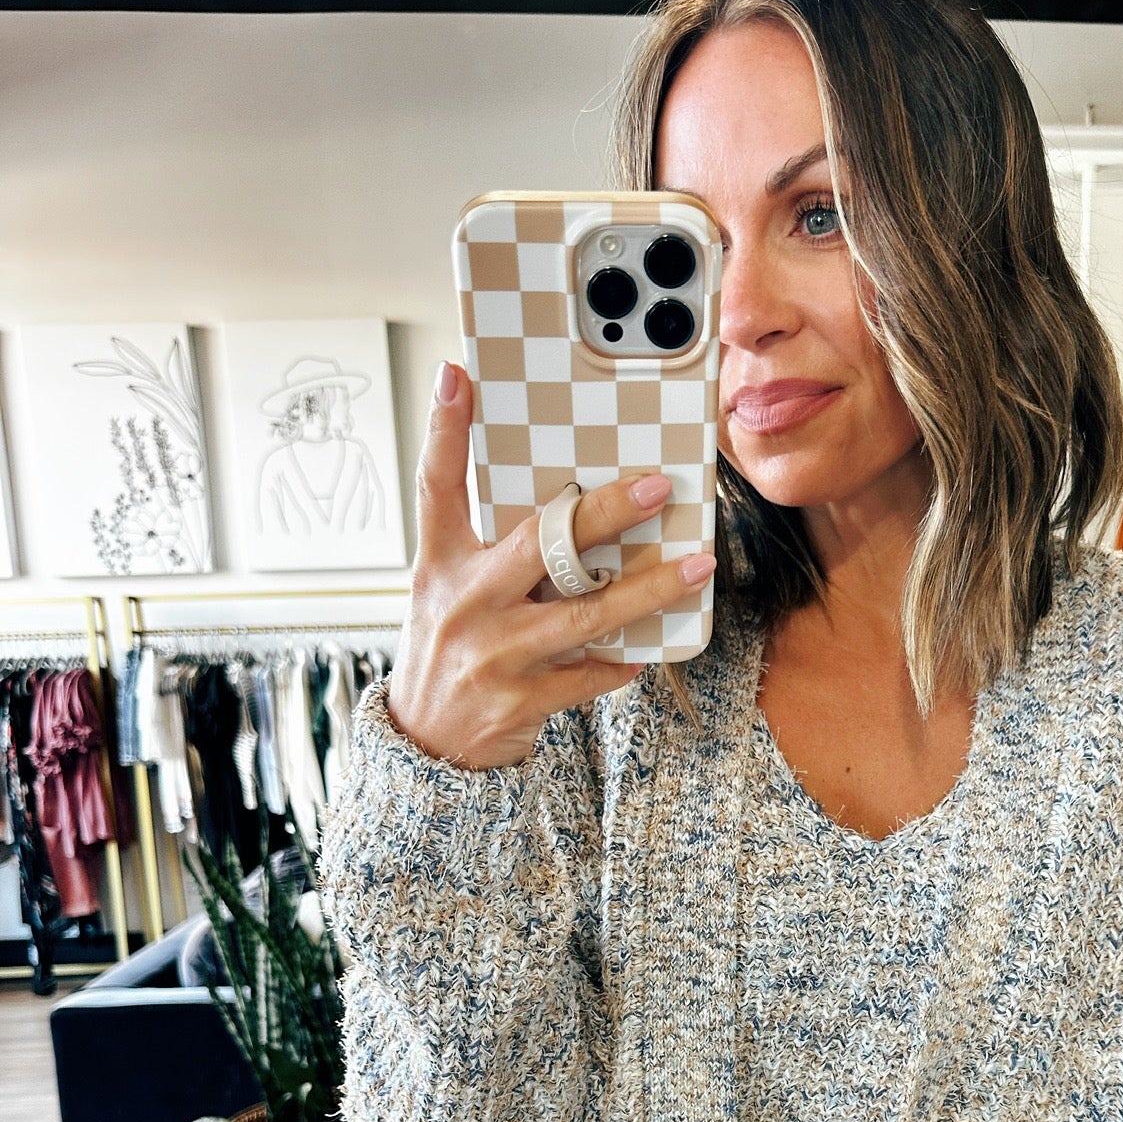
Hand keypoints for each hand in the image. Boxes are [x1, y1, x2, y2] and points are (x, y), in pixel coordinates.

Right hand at [386, 361, 715, 768]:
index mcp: (441, 565)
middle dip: (605, 512)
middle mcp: (465, 603)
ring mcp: (493, 653)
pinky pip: (589, 672)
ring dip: (649, 589)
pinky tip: (654, 646)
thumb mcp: (446, 592)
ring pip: (584, 613)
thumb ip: (492, 551)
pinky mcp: (520, 699)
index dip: (445, 430)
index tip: (457, 375)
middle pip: (540, 543)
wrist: (427, 746)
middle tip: (657, 486)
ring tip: (696, 565)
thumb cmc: (450, 653)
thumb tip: (566, 508)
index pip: (437, 486)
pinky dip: (624, 659)